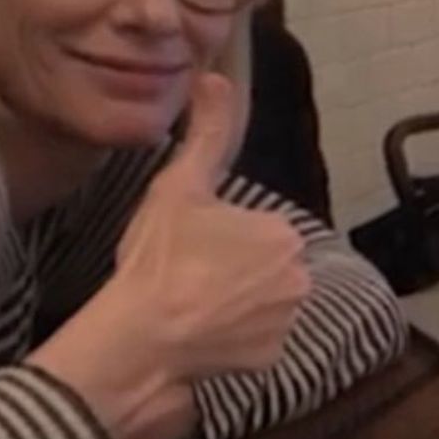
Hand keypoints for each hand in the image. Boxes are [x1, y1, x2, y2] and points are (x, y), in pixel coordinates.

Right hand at [28, 73, 309, 438]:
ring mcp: (286, 323)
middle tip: (191, 274)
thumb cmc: (161, 255)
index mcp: (281, 233)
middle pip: (266, 265)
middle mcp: (298, 278)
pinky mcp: (272, 361)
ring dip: (239, 302)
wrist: (140, 336)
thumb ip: (206, 133)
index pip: (259, 229)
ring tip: (194, 303)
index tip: (193, 246)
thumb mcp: (181, 186)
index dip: (224, 236)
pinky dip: (237, 337)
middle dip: (237, 268)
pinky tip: (203, 332)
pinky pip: (258, 340)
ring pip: (264, 302)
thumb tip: (217, 77)